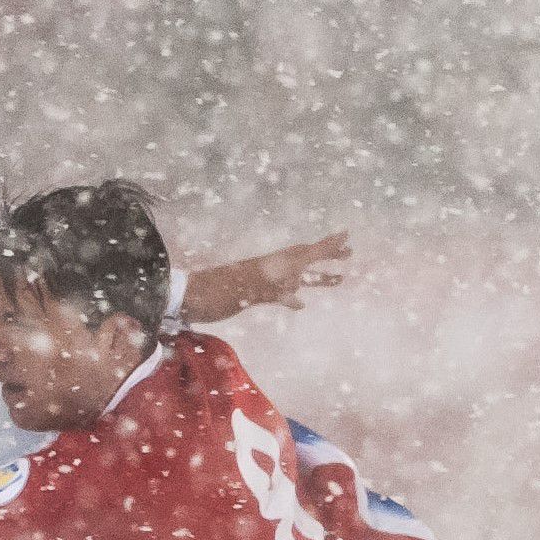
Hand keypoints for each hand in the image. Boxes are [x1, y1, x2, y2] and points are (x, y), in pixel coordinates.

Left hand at [182, 231, 348, 322]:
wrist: (188, 300)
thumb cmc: (216, 291)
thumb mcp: (250, 284)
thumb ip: (277, 281)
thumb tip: (296, 278)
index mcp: (274, 264)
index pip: (308, 252)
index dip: (328, 245)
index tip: (348, 234)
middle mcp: (272, 270)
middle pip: (307, 260)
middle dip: (329, 257)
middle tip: (351, 253)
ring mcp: (264, 282)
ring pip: (297, 279)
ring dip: (318, 280)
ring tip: (340, 280)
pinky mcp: (253, 296)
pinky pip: (279, 296)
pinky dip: (292, 299)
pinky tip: (301, 305)